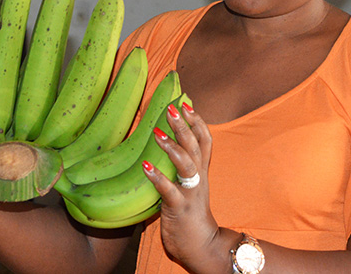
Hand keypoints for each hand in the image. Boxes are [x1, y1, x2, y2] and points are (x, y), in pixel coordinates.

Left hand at [142, 102, 220, 269]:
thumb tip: (167, 146)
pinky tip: (146, 167)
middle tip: (172, 107)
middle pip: (196, 146)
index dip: (197, 121)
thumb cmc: (191, 216)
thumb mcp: (190, 187)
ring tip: (156, 132)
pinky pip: (169, 191)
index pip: (205, 141)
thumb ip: (182, 168)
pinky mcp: (179, 209)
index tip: (186, 103)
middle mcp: (199, 180)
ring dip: (172, 146)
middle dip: (184, 125)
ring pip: (186, 165)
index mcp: (201, 173)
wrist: (203, 248)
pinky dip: (158, 178)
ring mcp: (190, 194)